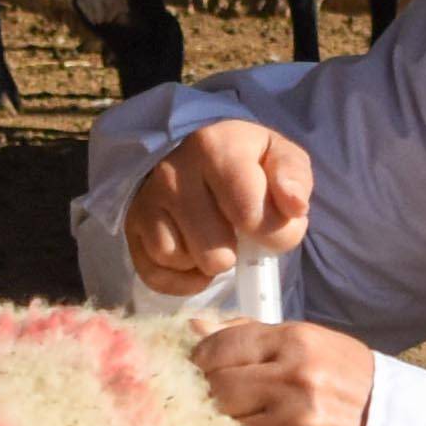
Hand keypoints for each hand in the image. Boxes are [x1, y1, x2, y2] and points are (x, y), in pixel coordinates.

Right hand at [123, 121, 311, 293]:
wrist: (196, 154)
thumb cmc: (246, 161)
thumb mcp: (279, 157)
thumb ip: (294, 179)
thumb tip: (294, 206)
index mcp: (215, 147)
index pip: (250, 216)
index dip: (272, 234)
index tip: (271, 222)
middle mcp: (173, 172)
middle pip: (217, 253)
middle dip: (238, 252)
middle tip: (238, 231)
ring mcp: (147, 201)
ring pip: (184, 262)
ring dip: (207, 262)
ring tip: (216, 238)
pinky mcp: (131, 228)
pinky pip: (157, 276)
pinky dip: (183, 277)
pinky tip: (195, 254)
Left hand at [187, 320, 373, 425]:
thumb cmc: (351, 386)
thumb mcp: (311, 347)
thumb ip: (251, 337)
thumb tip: (193, 329)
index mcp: (297, 341)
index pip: (219, 347)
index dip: (200, 363)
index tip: (200, 374)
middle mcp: (295, 379)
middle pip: (215, 389)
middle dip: (211, 400)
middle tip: (224, 409)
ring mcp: (297, 424)